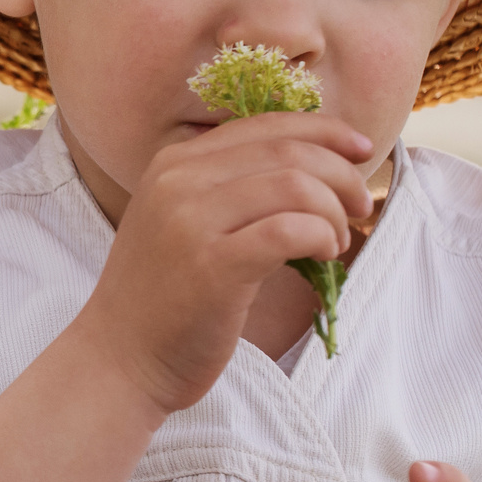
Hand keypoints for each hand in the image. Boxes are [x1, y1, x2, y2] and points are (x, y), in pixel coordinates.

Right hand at [83, 112, 372, 413]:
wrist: (119, 357)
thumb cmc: (162, 297)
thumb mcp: (181, 222)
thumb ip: (225, 189)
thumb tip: (312, 167)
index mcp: (172, 163)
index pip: (264, 124)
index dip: (325, 131)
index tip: (361, 150)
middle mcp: (177, 181)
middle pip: (287, 150)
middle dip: (342, 174)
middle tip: (360, 208)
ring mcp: (190, 221)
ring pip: (295, 185)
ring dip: (334, 211)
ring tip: (336, 242)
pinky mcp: (212, 265)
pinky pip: (290, 230)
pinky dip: (322, 237)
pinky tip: (323, 255)